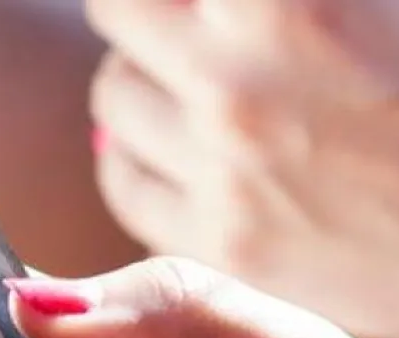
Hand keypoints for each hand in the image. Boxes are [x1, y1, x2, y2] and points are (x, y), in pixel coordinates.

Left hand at [86, 0, 398, 337]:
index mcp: (284, 8)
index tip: (234, 1)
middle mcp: (233, 90)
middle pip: (119, 11)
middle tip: (214, 11)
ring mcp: (222, 180)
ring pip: (114, 96)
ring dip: (146, 66)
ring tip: (200, 64)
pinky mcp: (228, 251)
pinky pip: (127, 184)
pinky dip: (137, 148)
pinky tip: (183, 135)